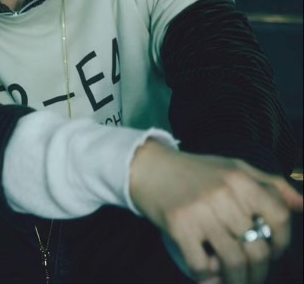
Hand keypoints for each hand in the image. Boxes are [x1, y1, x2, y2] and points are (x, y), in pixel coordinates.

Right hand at [129, 140, 302, 283]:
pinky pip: (203, 267)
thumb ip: (270, 184)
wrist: (149, 167)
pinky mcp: (179, 226)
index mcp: (239, 178)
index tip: (274, 251)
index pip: (279, 216)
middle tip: (253, 275)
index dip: (283, 242)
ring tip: (235, 281)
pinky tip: (210, 275)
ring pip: (234, 262)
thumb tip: (302, 205)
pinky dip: (210, 279)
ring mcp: (200, 211)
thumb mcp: (234, 167)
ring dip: (238, 281)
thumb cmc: (196, 171)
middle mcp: (223, 194)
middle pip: (257, 248)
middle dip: (260, 272)